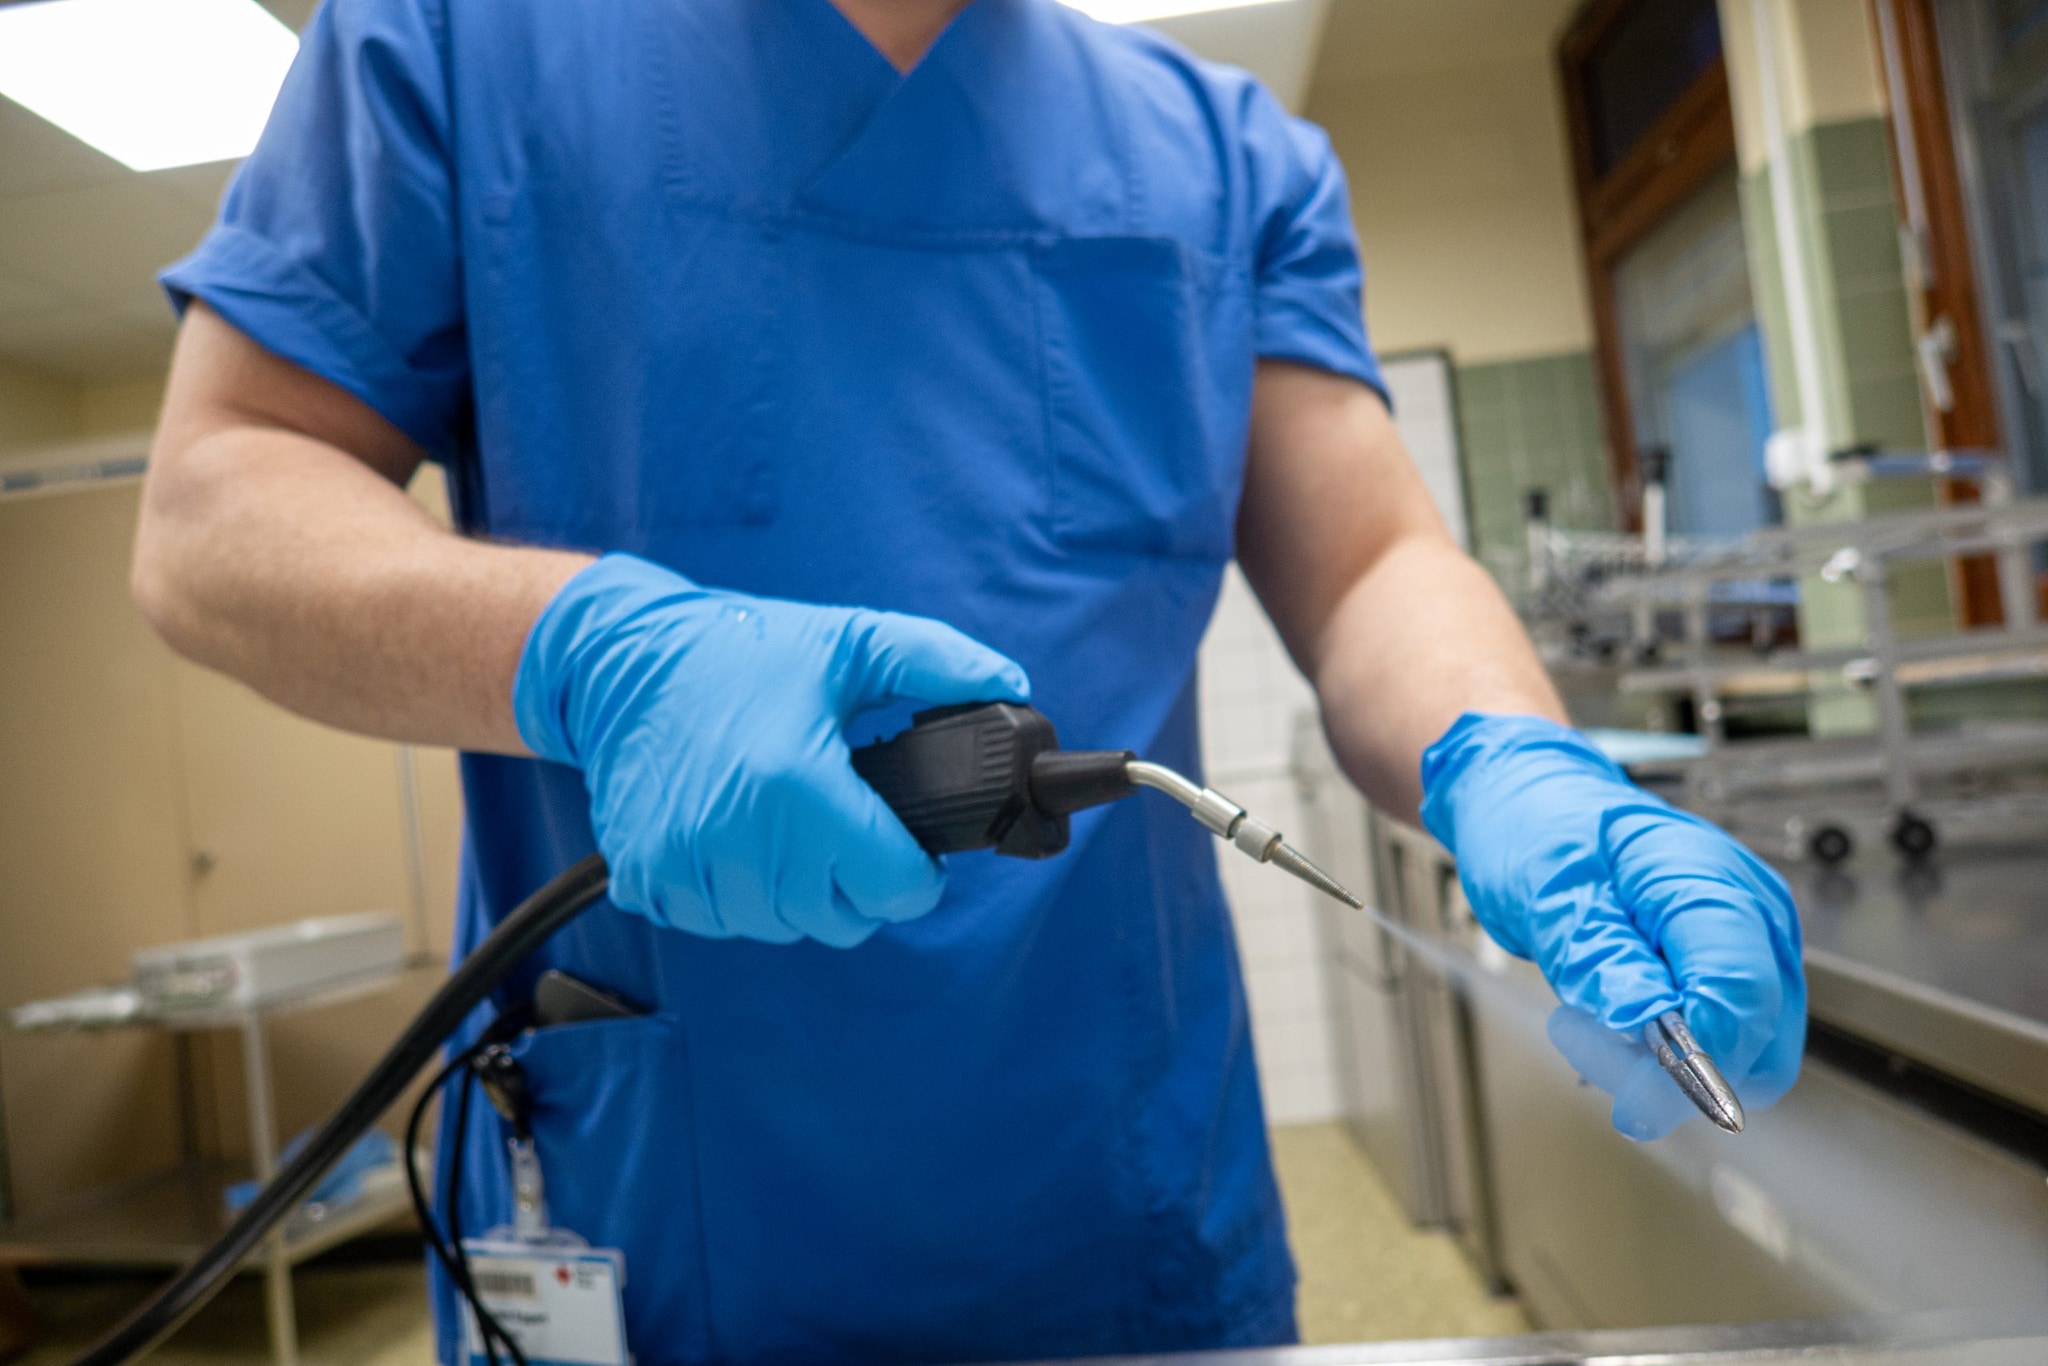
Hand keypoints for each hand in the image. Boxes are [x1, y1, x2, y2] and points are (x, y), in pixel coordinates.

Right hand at [513, 554, 1029, 946]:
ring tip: (794, 836)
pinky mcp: (645, 876)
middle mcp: (738, 835)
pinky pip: (715, 924)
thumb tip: (1013, 685)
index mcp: (799, 784)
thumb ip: (940, 664)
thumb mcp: (852, 641)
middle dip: (859, 885)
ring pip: (776, 928)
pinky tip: (740, 844)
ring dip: (796, 895)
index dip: (917, 874)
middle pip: (837, 920)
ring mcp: (684, 862)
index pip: (892, 887)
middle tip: (852, 835)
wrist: (623, 659)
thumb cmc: (741, 650)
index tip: (911, 850)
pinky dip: (736, 898)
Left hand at [1420, 713, 1804, 1138]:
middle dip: (1675, 1070)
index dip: (1694, 1063)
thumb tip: (1652, 1031)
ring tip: (1586, 1018)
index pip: (1740, 996)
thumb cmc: (1542, 831)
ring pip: (1749, 1051)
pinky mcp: (1737, 962)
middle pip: (1758, 1039)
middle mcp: (1755, 912)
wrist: (1540, 804)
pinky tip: (1613, 1014)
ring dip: (1668, 1065)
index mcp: (1711, 881)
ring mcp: (1754, 939)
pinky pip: (1726, 1034)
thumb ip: (1604, 962)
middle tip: (1580, 1037)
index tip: (1631, 1101)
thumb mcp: (1551, 896)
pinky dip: (1671, 1049)